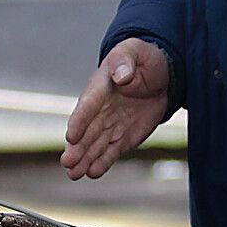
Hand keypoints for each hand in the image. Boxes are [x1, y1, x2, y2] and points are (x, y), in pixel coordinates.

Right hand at [62, 39, 171, 180]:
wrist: (159, 76)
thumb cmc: (142, 60)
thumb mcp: (134, 52)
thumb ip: (125, 61)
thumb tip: (122, 75)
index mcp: (99, 87)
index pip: (88, 105)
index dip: (80, 120)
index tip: (71, 135)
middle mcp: (100, 110)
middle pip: (86, 131)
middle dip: (77, 148)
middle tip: (67, 162)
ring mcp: (109, 125)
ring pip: (94, 145)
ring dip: (84, 160)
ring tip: (73, 174)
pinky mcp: (121, 138)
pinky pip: (110, 152)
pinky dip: (102, 162)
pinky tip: (93, 173)